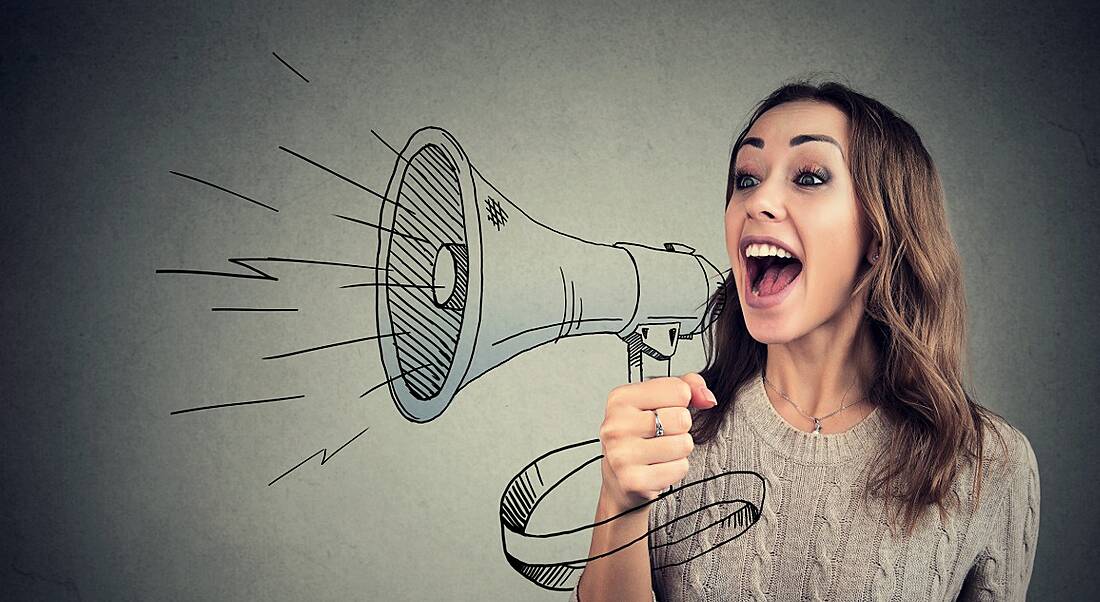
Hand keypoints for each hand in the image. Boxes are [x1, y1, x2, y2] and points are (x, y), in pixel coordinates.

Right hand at [598, 373, 717, 513]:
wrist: (617, 478)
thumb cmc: (639, 436)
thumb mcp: (657, 401)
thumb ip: (686, 386)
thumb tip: (707, 398)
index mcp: (620, 399)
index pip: (678, 389)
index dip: (681, 401)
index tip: (665, 410)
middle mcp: (617, 425)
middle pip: (682, 418)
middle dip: (680, 428)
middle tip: (661, 435)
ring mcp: (622, 454)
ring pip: (683, 444)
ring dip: (679, 450)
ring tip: (659, 452)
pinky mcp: (634, 480)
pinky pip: (679, 468)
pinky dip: (675, 469)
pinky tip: (657, 467)